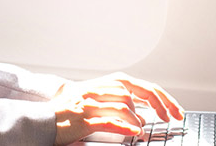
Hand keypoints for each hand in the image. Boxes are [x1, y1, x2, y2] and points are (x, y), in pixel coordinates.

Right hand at [50, 72, 183, 144]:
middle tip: (172, 116)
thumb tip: (143, 108)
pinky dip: (126, 127)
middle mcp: (99, 89)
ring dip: (140, 118)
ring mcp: (91, 103)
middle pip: (136, 90)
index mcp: (104, 84)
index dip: (160, 96)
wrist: (42, 119)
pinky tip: (135, 132)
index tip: (173, 108)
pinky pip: (109, 121)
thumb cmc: (68, 112)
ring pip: (124, 104)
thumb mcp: (94, 99)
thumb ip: (117, 99)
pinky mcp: (84, 119)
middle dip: (159, 103)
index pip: (139, 85)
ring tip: (145, 128)